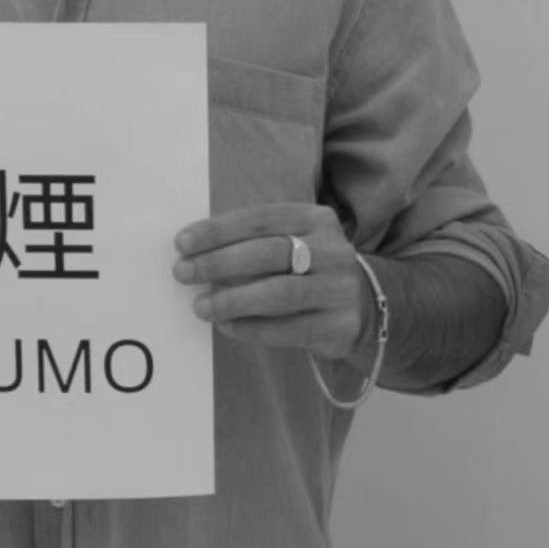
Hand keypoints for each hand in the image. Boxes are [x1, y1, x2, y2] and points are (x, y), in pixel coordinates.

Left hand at [173, 202, 371, 364]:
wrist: (366, 306)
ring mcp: (339, 289)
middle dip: (218, 263)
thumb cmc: (310, 269)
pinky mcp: (339, 326)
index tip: (182, 243)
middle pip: (267, 253)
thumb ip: (254, 241)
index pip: (261, 218)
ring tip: (200, 306)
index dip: (219, 230)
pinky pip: (287, 329)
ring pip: (278, 293)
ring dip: (231, 300)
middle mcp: (333, 250)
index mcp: (316, 220)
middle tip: (183, 272)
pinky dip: (250, 328)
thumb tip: (194, 252)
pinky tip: (226, 326)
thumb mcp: (293, 241)